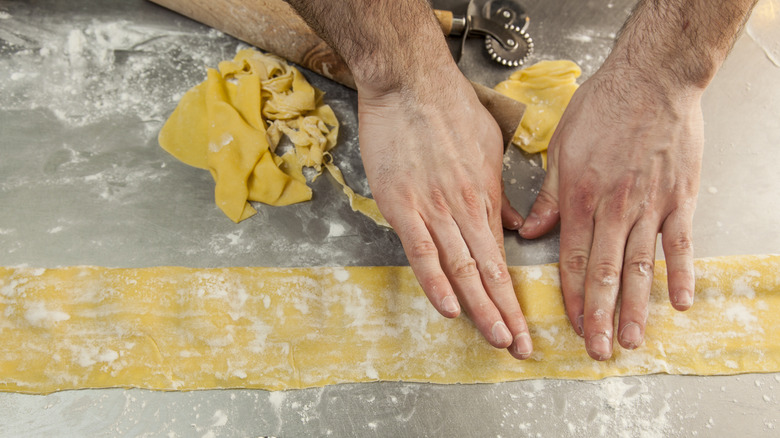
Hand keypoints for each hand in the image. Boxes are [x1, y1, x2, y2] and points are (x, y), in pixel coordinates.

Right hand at [357, 68, 532, 359]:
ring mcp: (434, 208)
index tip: (523, 327)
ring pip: (461, 267)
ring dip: (480, 307)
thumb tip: (511, 222)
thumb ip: (498, 190)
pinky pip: (421, 250)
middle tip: (518, 348)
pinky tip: (449, 309)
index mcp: (485, 197)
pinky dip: (435, 282)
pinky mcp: (402, 204)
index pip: (501, 260)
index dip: (512, 298)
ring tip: (496, 339)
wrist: (411, 81)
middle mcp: (464, 208)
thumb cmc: (450, 109)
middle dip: (504, 314)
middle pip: (488, 271)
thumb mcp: (487, 147)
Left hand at [519, 65, 703, 359]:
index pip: (571, 260)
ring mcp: (650, 206)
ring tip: (633, 340)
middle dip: (599, 316)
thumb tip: (530, 232)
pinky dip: (682, 273)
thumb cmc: (602, 108)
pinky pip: (681, 242)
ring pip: (640, 266)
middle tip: (599, 351)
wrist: (652, 78)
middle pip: (604, 272)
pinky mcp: (680, 197)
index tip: (570, 326)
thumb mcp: (561, 148)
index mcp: (580, 199)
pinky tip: (680, 302)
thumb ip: (548, 196)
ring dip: (636, 306)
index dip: (569, 297)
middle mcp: (614, 209)